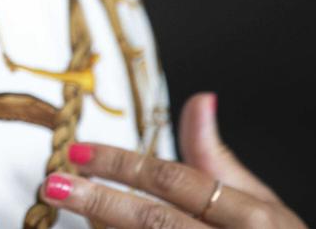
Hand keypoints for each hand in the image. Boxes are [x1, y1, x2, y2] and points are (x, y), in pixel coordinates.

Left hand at [38, 92, 307, 226]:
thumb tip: (200, 99)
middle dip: (99, 201)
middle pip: (155, 221)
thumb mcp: (261, 205)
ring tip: (63, 208)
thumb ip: (219, 159)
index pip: (176, 182)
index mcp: (253, 218)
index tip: (78, 151)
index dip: (122, 164)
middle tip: (54, 183)